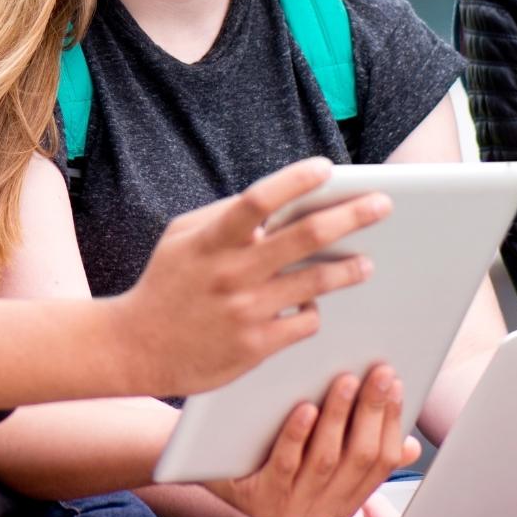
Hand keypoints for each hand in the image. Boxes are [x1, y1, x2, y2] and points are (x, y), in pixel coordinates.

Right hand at [112, 158, 389, 397]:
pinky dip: (314, 311)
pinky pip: (304, 322)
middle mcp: (232, 273)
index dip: (295, 181)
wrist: (134, 348)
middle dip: (351, 216)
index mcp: (211, 240)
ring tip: (366, 263)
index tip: (327, 168)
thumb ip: (225, 216)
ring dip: (349, 269)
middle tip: (383, 206)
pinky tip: (315, 306)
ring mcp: (246, 311)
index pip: (259, 200)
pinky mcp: (255, 346)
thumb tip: (276, 201)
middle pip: (305, 237)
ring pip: (316, 283)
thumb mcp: (182, 238)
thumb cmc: (166, 285)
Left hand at [206, 364, 420, 516]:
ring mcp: (288, 511)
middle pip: (358, 459)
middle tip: (378, 373)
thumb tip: (409, 446)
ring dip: (340, 417)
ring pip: (325, 460)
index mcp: (344, 502)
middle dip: (371, 412)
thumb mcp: (322, 447)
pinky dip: (298, 435)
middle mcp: (320, 513)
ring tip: (345, 380)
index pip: (381, 461)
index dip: (391, 421)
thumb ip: (360, 445)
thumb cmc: (270, 444)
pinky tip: (305, 407)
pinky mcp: (257, 502)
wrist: (209, 459)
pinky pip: (284, 465)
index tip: (395, 382)